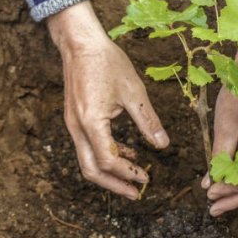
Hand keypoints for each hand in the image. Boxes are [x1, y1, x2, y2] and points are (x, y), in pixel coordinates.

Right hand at [47, 1, 168, 199]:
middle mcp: (77, 128)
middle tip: (135, 193)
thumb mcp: (134, 92)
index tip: (146, 178)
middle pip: (91, 170)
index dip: (128, 173)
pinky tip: (126, 152)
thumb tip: (163, 146)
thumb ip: (148, 121)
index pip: (108, 160)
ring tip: (132, 179)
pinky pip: (87, 146)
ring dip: (109, 173)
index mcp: (92, 122)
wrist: (80, 43)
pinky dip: (104, 155)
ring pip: (86, 160)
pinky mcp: (74, 119)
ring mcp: (73, 124)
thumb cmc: (107, 62)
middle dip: (114, 185)